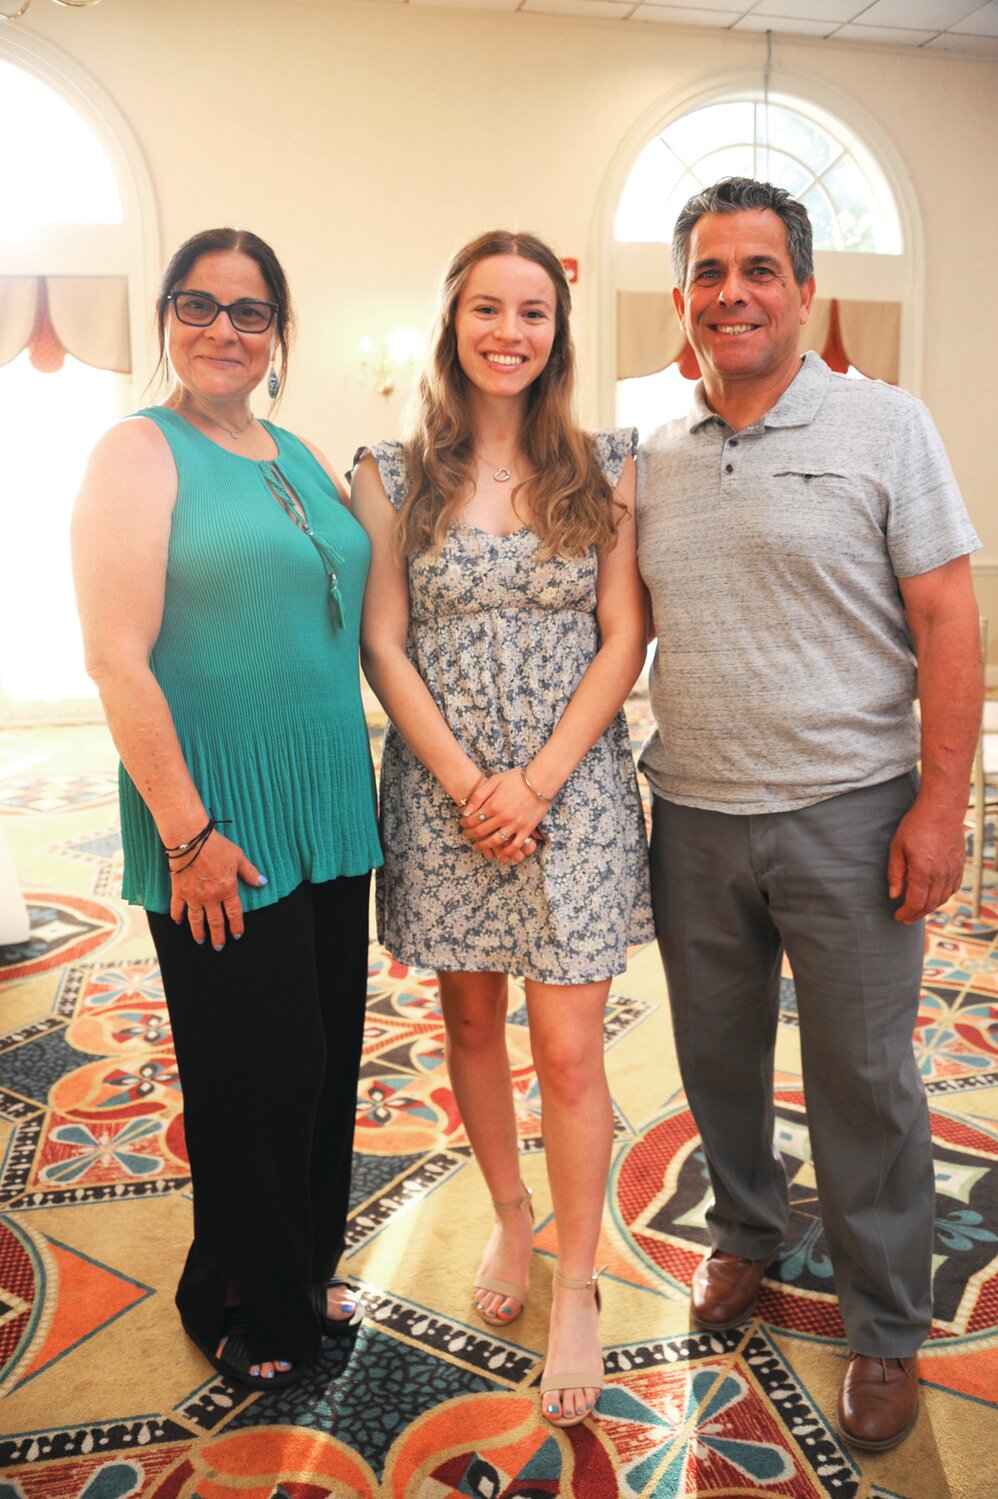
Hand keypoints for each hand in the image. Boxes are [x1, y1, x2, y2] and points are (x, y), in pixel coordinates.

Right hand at [168, 829, 266, 947]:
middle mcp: (210, 897)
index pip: (234, 913)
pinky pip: (177, 908)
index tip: (237, 935)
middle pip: (215, 922)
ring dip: (198, 932)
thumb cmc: (216, 846)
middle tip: (219, 947)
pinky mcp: (179, 891)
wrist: (190, 840)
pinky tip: (178, 922)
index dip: (236, 926)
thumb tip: (263, 882)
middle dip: (217, 936)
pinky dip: (177, 916)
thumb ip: (250, 872)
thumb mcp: (238, 857)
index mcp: (227, 889)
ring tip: (200, 941)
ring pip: (196, 919)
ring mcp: (193, 896)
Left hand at [458, 770, 545, 863]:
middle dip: (471, 834)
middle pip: (481, 831)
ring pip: (496, 841)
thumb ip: (479, 796)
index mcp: (493, 805)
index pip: (473, 819)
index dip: (465, 823)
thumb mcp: (494, 781)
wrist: (540, 780)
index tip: (462, 823)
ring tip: (477, 846)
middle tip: (467, 834)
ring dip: (484, 846)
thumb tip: (466, 812)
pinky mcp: (527, 829)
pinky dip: (507, 851)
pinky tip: (500, 854)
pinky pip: (515, 845)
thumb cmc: (516, 778)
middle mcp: (503, 817)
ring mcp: (515, 824)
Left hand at [887, 798, 966, 923]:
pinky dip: (943, 897)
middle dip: (917, 914)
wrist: (942, 811)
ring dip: (930, 907)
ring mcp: (952, 871)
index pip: (916, 903)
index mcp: (923, 873)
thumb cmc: (916, 826)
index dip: (906, 913)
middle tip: (906, 918)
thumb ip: (896, 874)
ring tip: (918, 910)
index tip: (898, 917)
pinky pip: (953, 888)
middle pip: (930, 905)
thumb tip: (894, 895)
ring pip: (943, 898)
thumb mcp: (897, 849)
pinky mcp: (959, 865)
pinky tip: (935, 896)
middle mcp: (941, 875)